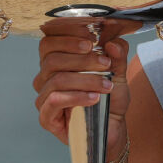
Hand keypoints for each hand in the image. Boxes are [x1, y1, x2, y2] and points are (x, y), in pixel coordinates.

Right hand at [33, 19, 141, 150]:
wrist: (112, 128)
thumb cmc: (109, 98)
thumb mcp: (118, 72)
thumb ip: (117, 54)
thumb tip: (112, 42)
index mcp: (56, 61)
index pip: (49, 40)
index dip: (67, 35)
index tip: (91, 37)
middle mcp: (45, 77)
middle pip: (52, 58)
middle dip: (82, 58)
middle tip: (105, 63)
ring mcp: (44, 97)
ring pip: (57, 79)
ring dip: (85, 79)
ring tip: (107, 86)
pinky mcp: (46, 117)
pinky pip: (55, 100)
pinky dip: (77, 97)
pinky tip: (94, 99)